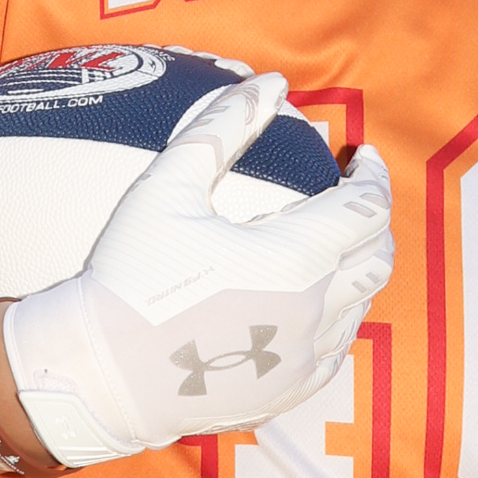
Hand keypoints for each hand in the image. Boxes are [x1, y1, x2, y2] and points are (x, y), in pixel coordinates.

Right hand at [1, 72, 393, 467]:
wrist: (99, 375)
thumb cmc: (129, 277)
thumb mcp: (169, 187)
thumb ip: (223, 126)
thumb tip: (269, 85)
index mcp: (295, 259)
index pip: (368, 208)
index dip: (373, 176)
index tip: (361, 158)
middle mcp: (314, 313)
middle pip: (379, 258)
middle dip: (375, 221)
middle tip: (352, 199)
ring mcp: (304, 358)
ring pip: (361, 307)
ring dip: (354, 270)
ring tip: (325, 247)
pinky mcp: (288, 392)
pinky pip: (334, 350)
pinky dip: (333, 319)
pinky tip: (302, 306)